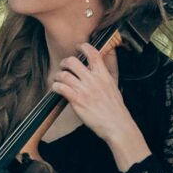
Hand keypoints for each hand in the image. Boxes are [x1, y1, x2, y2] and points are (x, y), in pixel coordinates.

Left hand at [48, 39, 148, 164]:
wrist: (116, 125)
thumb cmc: (115, 109)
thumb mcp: (114, 87)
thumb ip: (106, 75)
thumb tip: (101, 66)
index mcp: (104, 75)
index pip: (93, 54)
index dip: (84, 47)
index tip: (79, 47)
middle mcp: (93, 80)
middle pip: (73, 61)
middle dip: (65, 62)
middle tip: (64, 66)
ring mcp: (84, 90)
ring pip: (64, 74)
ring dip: (58, 75)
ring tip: (59, 79)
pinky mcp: (77, 100)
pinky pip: (61, 88)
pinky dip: (56, 86)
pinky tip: (57, 89)